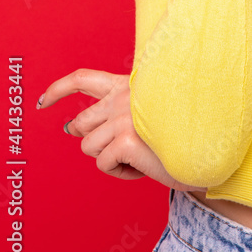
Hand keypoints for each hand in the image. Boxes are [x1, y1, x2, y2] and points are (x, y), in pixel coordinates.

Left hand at [37, 67, 203, 190]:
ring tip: (138, 156)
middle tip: (111, 148)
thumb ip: (119, 109)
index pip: (84, 78)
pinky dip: (120, 173)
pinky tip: (142, 167)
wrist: (208, 147)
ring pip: (89, 146)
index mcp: (130, 84)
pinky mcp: (125, 139)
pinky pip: (103, 164)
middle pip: (81, 122)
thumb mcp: (150, 112)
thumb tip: (74, 127)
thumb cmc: (183, 131)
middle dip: (90, 139)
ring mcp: (124, 116)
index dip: (59, 88)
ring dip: (110, 158)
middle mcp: (124, 96)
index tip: (43, 102)